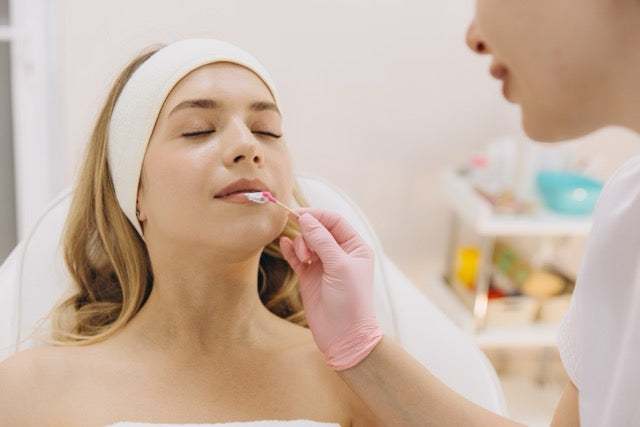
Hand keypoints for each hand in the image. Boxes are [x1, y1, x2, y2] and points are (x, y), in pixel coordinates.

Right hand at [280, 208, 382, 369]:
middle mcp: (340, 252)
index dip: (317, 215)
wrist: (343, 335)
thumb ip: (322, 240)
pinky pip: (296, 256)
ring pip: (306, 241)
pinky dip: (290, 250)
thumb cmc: (350, 300)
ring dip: (301, 245)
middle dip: (308, 233)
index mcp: (355, 247)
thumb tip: (305, 217)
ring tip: (304, 260)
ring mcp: (323, 264)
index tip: (297, 214)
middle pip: (318, 229)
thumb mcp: (339, 266)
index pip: (334, 221)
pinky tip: (284, 245)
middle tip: (306, 250)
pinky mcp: (309, 275)